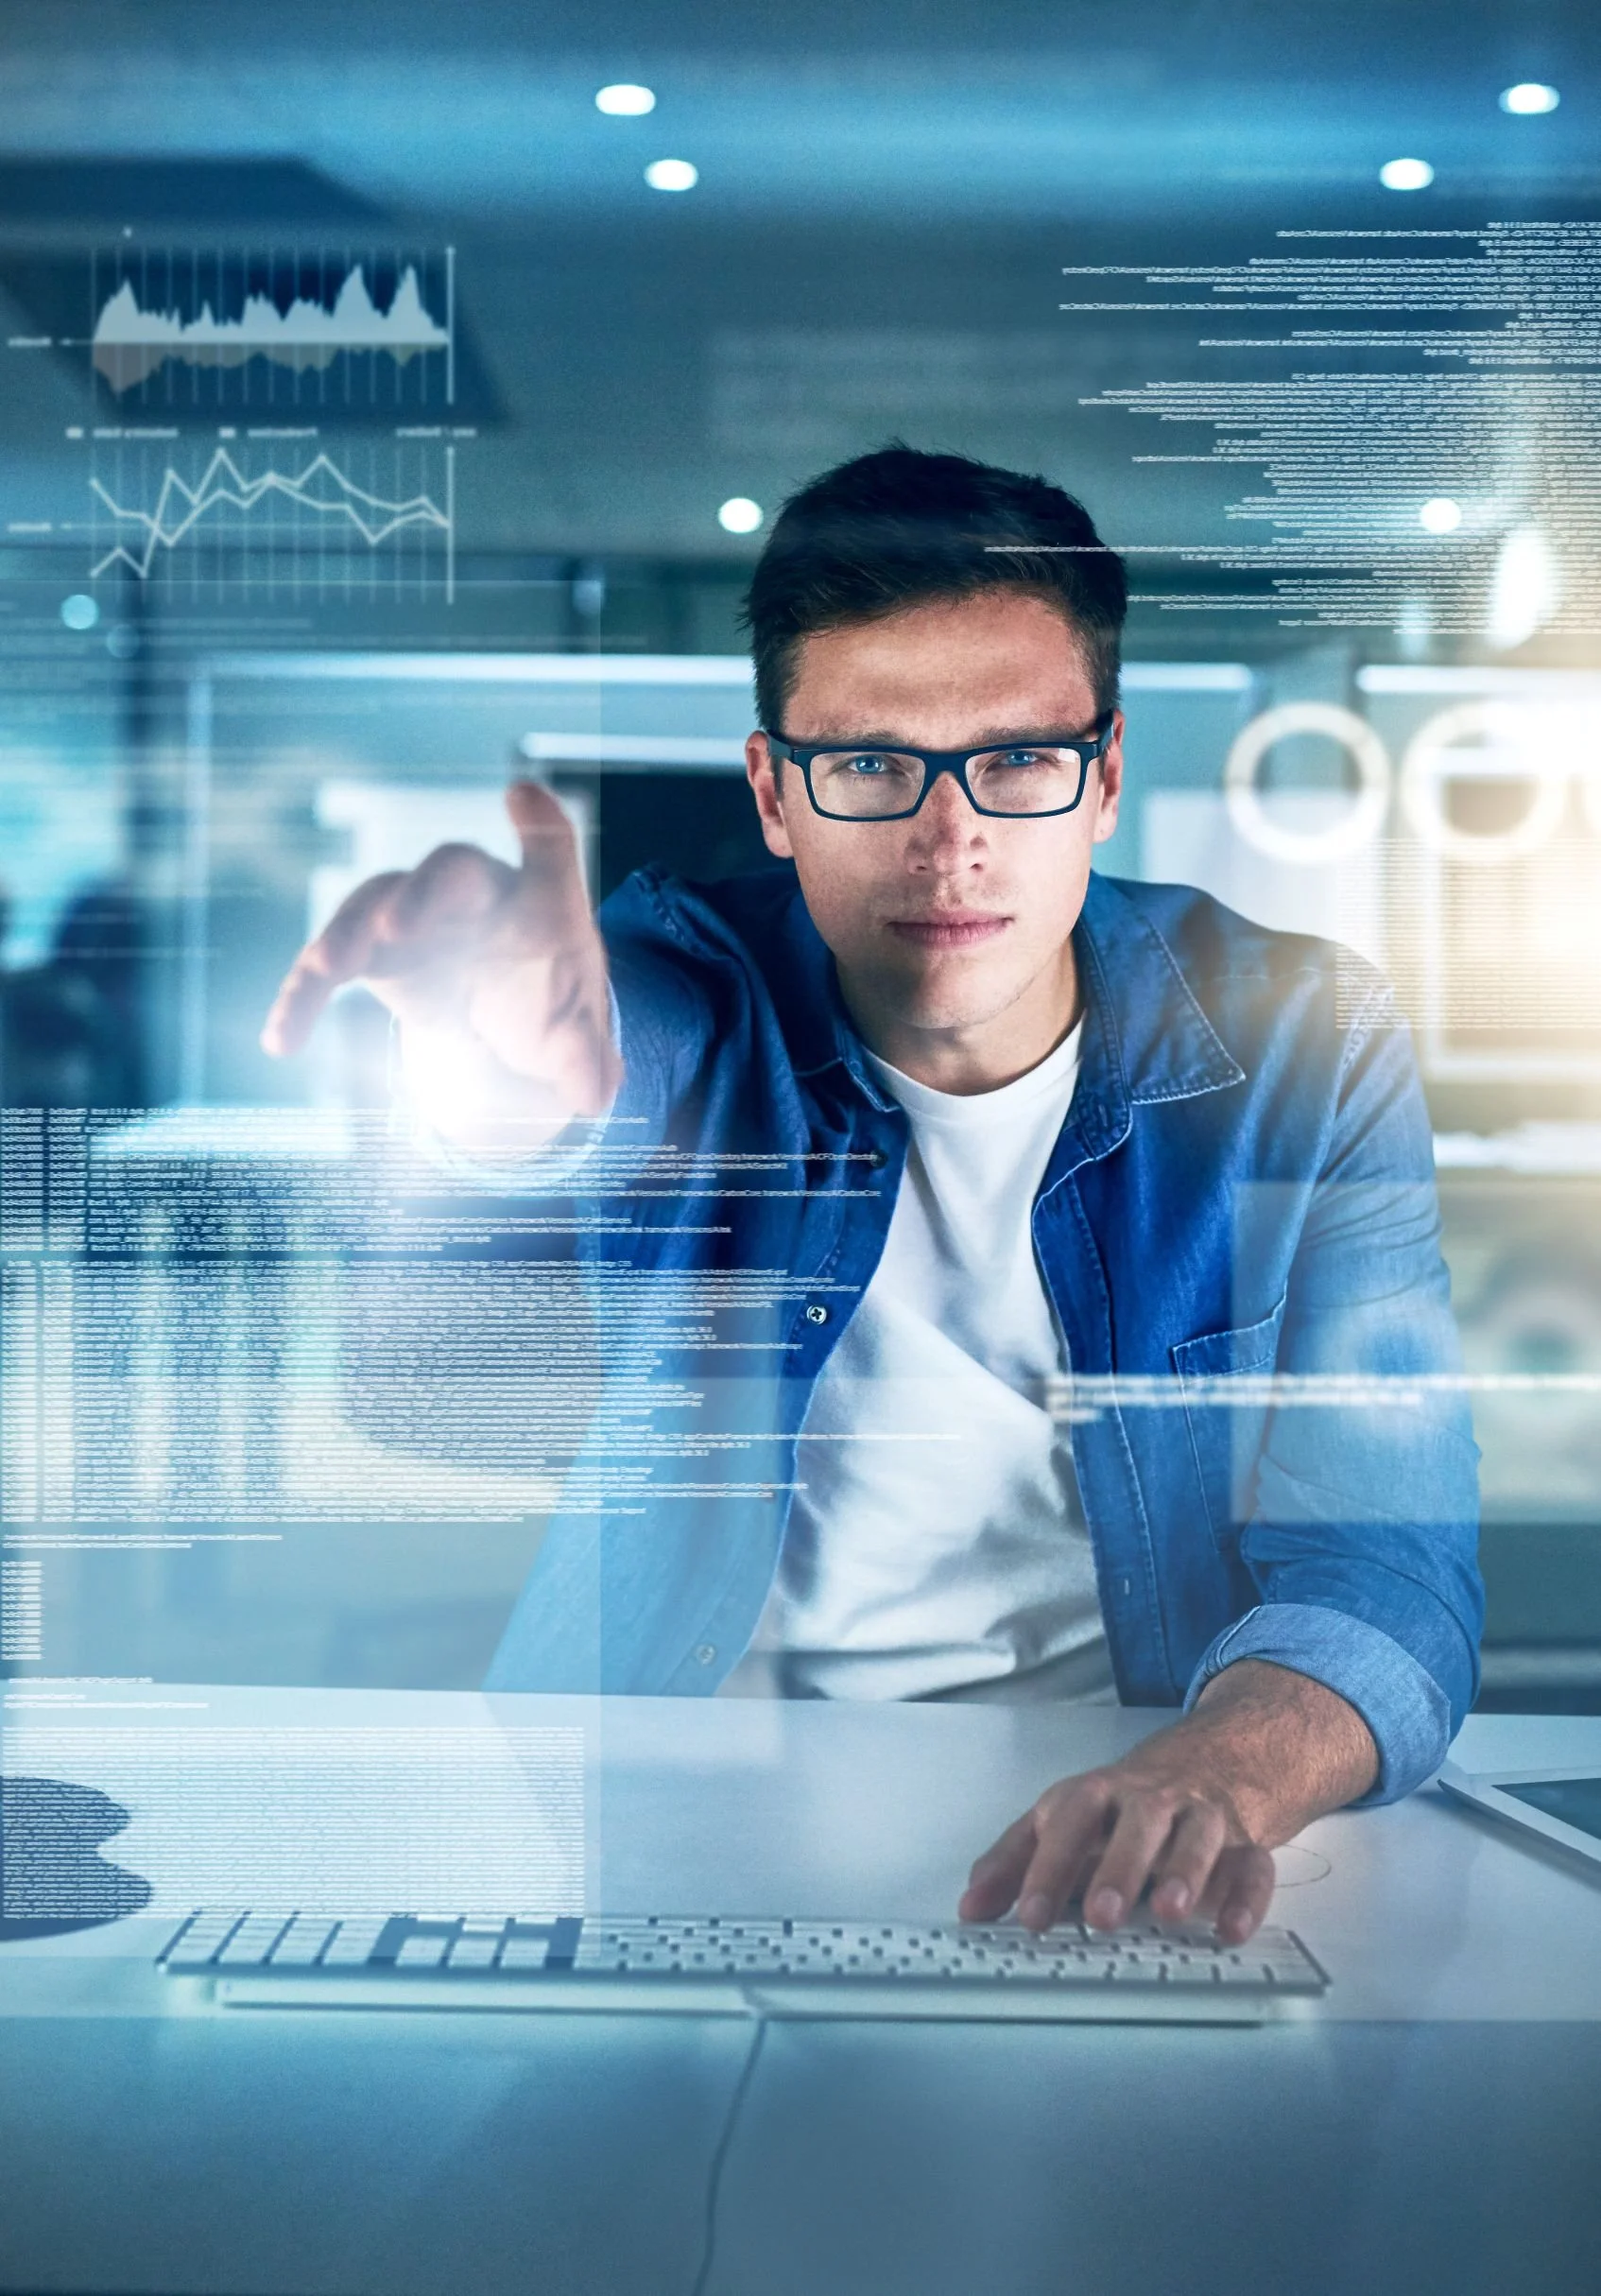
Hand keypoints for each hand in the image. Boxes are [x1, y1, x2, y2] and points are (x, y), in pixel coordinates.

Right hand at [261, 781, 619, 1148]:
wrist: (504, 1015)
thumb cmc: (548, 1003)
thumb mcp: (574, 1036)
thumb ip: (586, 1060)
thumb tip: (593, 1094)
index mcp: (539, 900)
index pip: (549, 852)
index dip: (538, 825)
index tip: (522, 796)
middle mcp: (473, 891)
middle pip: (449, 868)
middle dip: (421, 893)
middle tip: (395, 928)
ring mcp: (413, 912)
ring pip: (374, 903)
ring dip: (347, 933)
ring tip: (326, 970)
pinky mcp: (369, 951)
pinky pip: (327, 966)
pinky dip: (303, 998)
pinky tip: (281, 1040)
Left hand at [959, 1740, 1276, 1944]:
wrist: (1212, 1759)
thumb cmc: (1121, 1804)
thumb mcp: (1063, 1819)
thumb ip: (1015, 1863)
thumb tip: (970, 1909)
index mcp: (1098, 1794)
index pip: (1069, 1820)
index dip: (1048, 1866)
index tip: (1030, 1916)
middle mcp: (1150, 1800)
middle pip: (1137, 1822)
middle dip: (1118, 1867)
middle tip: (1101, 1916)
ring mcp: (1201, 1817)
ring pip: (1197, 1835)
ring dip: (1185, 1871)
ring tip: (1170, 1913)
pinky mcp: (1244, 1843)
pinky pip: (1252, 1865)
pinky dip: (1247, 1897)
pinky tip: (1231, 1931)